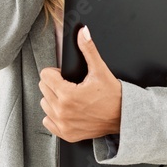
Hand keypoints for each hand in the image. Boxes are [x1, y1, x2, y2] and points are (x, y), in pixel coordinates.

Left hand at [39, 25, 121, 142]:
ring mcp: (63, 124)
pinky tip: (68, 111)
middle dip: (55, 84)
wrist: (123, 117)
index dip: (56, 73)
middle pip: (43, 89)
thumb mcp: (100, 70)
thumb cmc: (113, 95)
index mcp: (67, 94)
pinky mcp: (66, 134)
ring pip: (45, 104)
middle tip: (71, 86)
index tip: (66, 76)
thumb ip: (88, 49)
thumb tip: (83, 32)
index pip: (45, 76)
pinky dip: (55, 116)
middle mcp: (62, 111)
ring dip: (53, 99)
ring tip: (70, 98)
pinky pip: (48, 121)